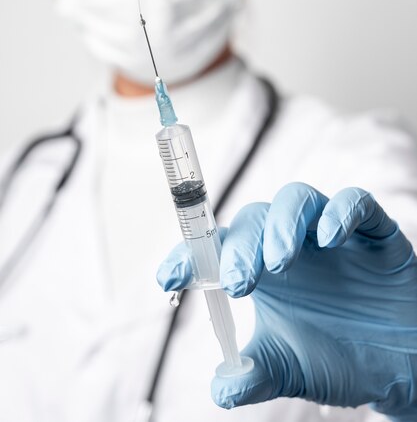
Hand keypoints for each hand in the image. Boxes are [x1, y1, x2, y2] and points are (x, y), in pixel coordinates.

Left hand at [157, 183, 416, 420]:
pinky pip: (356, 202)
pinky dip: (341, 213)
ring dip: (282, 225)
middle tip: (237, 284)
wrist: (400, 363)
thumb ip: (254, 375)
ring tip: (279, 263)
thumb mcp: (290, 369)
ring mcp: (329, 232)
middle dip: (240, 248)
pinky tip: (328, 240)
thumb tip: (221, 390)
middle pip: (253, 219)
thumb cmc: (338, 356)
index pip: (217, 247)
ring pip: (296, 199)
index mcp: (260, 268)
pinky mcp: (372, 230)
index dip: (189, 256)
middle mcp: (289, 242)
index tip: (167, 278)